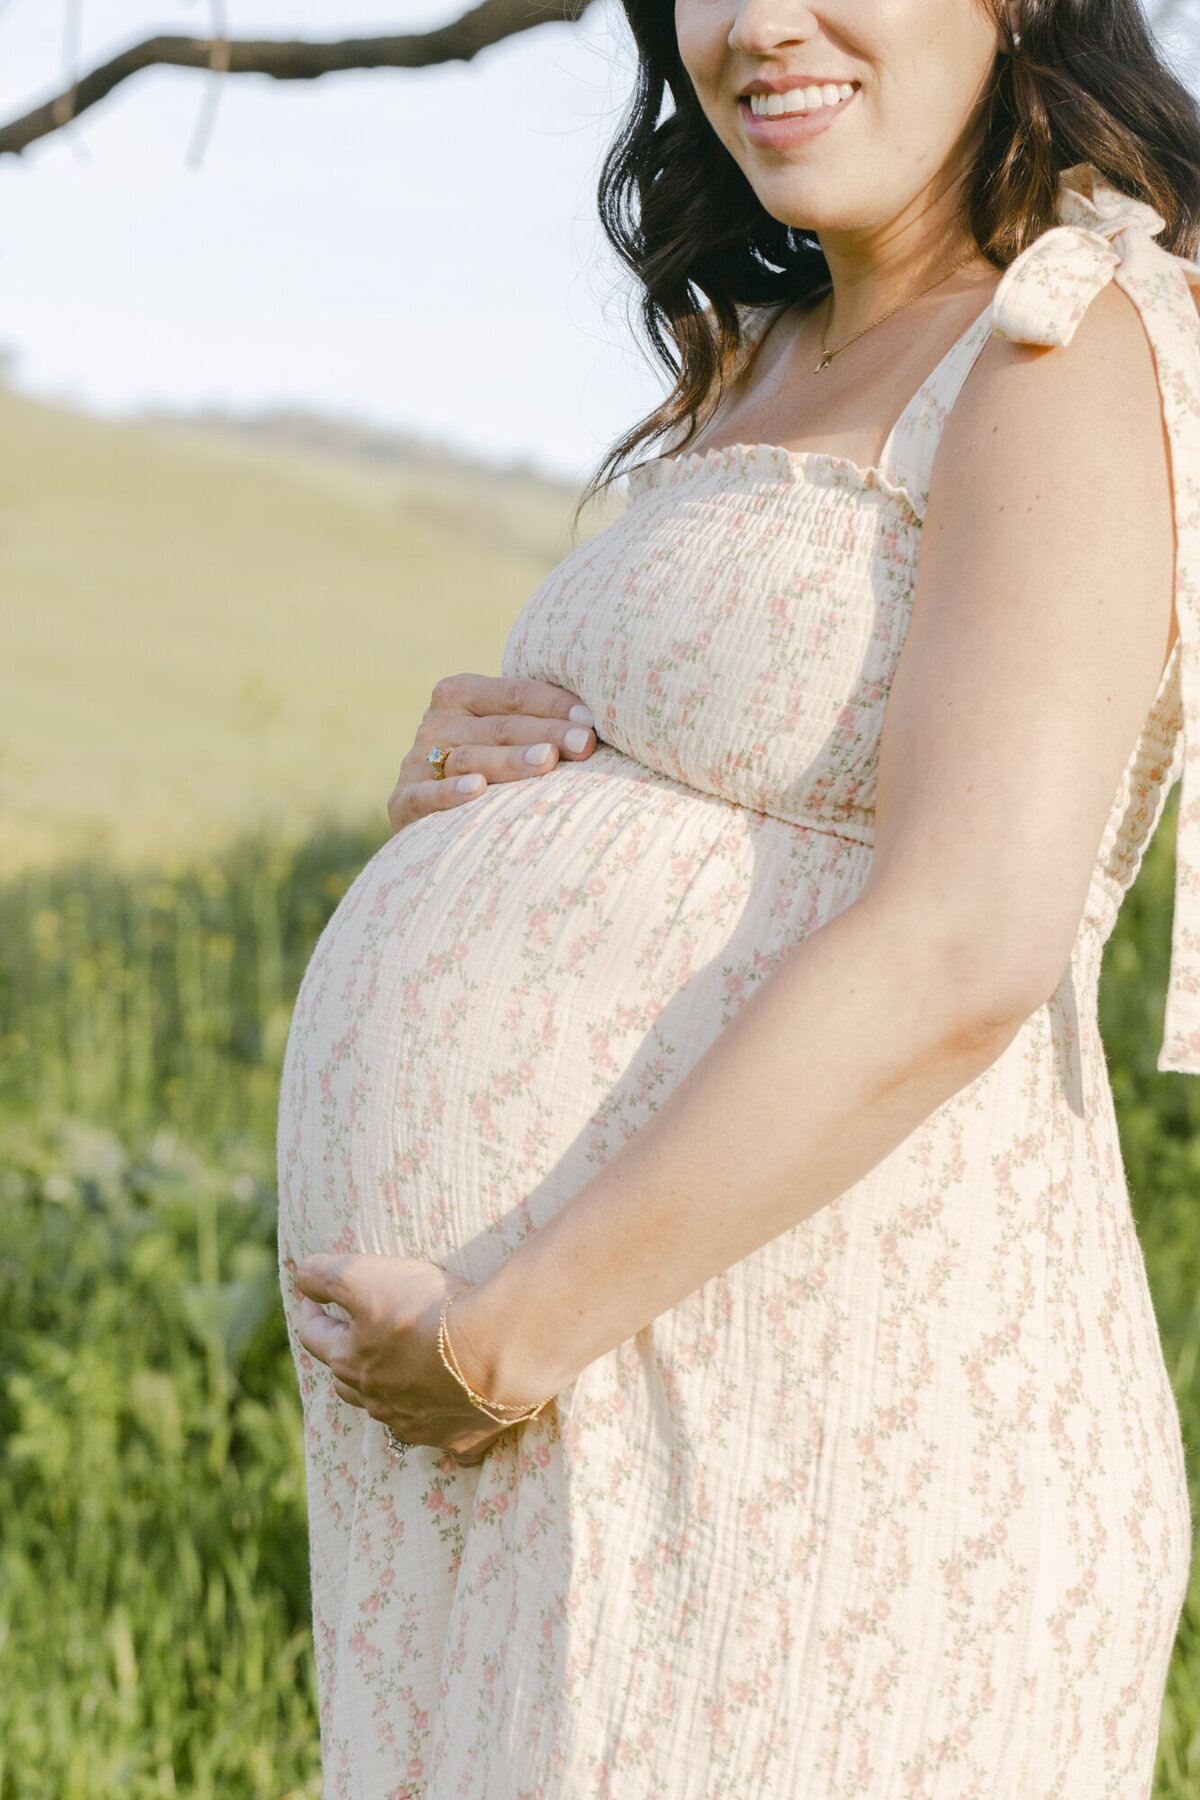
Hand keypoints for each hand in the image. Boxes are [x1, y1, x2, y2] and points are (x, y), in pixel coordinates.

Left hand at [293, 1253, 524, 1466]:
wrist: (493, 1350)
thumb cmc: (425, 1310)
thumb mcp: (362, 1276)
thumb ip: (324, 1275)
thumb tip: (302, 1278)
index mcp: (350, 1363)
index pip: (315, 1338)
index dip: (312, 1314)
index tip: (314, 1301)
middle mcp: (378, 1402)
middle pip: (348, 1383)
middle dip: (347, 1358)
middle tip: (356, 1337)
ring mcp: (418, 1425)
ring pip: (392, 1413)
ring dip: (391, 1392)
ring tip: (401, 1371)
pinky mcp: (459, 1438)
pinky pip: (447, 1444)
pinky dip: (445, 1431)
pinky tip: (451, 1423)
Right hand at [387, 673, 597, 832]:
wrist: (434, 822)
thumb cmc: (493, 773)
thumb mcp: (509, 738)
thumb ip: (541, 724)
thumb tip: (605, 723)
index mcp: (462, 694)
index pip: (516, 694)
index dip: (555, 705)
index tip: (593, 720)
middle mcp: (436, 722)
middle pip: (501, 727)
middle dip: (547, 734)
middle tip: (584, 744)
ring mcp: (417, 761)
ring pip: (472, 759)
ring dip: (510, 761)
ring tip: (547, 762)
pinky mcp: (402, 800)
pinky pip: (425, 795)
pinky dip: (448, 793)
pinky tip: (476, 791)